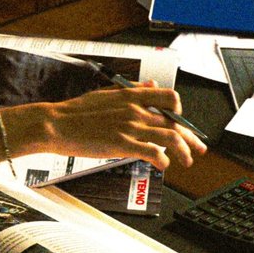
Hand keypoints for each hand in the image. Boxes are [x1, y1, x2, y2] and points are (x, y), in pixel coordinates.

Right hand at [27, 85, 206, 171]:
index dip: (181, 112)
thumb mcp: (105, 93)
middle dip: (191, 137)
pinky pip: (153, 152)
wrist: (55, 124)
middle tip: (198, 148)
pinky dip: (163, 160)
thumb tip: (150, 85)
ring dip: (184, 151)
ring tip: (186, 161)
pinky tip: (163, 166)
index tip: (181, 123)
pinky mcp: (122, 144)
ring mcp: (130, 127)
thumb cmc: (75, 112)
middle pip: (175, 122)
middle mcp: (135, 110)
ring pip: (170, 137)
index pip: (170, 98)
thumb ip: (130, 90)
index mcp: (131, 96)